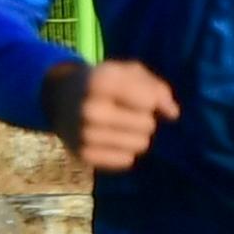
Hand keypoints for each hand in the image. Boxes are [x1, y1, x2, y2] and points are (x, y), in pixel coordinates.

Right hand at [61, 56, 176, 176]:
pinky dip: (124, 151)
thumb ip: (157, 88)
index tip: (138, 94)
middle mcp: (90, 110)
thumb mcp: (129, 73)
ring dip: (137, 136)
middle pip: (147, 126)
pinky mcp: (83, 156)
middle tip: (127, 112)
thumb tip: (173, 114)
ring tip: (121, 126)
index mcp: (100, 82)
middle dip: (145, 119)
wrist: (61, 98)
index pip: (149, 101)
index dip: (150, 99)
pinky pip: (126, 160)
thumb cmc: (105, 83)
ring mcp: (84, 135)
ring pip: (140, 145)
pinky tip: (111, 139)